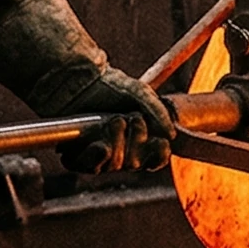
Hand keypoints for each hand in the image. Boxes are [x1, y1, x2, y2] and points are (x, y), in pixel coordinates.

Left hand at [55, 67, 172, 175]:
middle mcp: (119, 151)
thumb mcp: (139, 94)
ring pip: (114, 166)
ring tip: (114, 120)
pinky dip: (96, 156)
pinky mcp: (77, 155)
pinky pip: (89, 166)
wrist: (78, 80)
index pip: (154, 159)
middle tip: (131, 118)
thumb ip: (158, 113)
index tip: (159, 142)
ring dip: (117, 144)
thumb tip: (171, 135)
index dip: (158, 155)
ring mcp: (98, 155)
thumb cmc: (109, 85)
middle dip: (135, 141)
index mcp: (137, 140)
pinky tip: (100, 144)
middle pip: (134, 164)